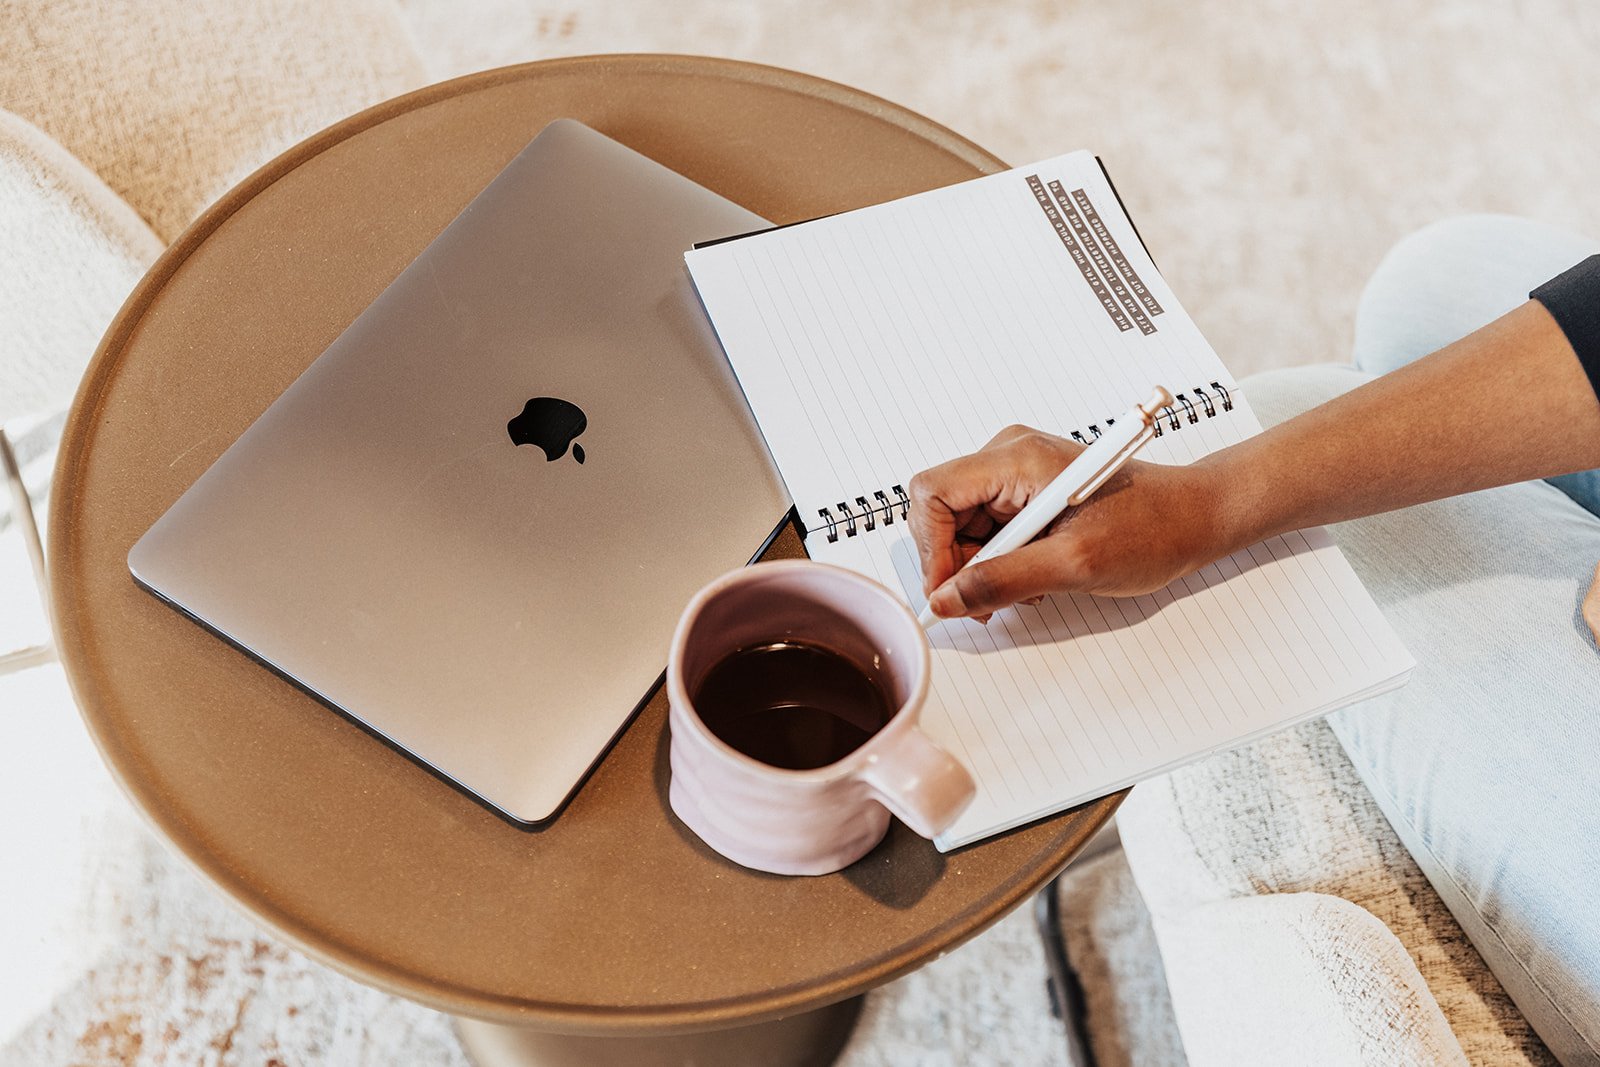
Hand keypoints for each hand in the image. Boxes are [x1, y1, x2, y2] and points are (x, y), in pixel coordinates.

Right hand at [908, 425, 1233, 620]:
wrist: (1194, 517)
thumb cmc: (1151, 529)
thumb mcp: (1074, 565)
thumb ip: (1003, 581)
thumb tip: (948, 599)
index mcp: (1016, 459)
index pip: (932, 493)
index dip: (931, 548)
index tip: (951, 592)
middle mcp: (1009, 457)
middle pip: (942, 512)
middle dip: (957, 564)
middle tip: (988, 602)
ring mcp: (1017, 473)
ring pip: (962, 526)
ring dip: (983, 567)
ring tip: (1026, 589)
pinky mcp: (1027, 492)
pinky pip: (988, 529)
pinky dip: (1000, 561)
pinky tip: (1034, 576)